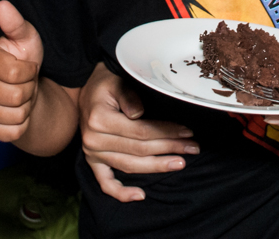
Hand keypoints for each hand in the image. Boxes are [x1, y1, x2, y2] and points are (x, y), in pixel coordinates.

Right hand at [0, 0, 43, 141]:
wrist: (27, 87)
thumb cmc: (25, 60)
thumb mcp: (26, 38)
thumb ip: (16, 23)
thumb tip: (3, 4)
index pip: (17, 73)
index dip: (30, 71)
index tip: (26, 66)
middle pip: (16, 96)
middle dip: (29, 89)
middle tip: (24, 83)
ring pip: (16, 115)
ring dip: (26, 106)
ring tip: (21, 95)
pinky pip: (12, 132)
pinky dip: (22, 124)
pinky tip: (17, 111)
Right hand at [79, 63, 199, 202]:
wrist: (85, 91)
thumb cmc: (105, 84)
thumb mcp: (117, 82)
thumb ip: (129, 96)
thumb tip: (139, 113)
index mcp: (100, 120)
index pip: (140, 131)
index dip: (165, 132)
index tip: (187, 131)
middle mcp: (94, 140)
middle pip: (139, 149)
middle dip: (169, 148)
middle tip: (193, 148)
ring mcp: (92, 154)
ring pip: (129, 166)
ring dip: (156, 167)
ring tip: (180, 163)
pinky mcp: (92, 162)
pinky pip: (105, 183)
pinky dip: (121, 192)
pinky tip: (140, 195)